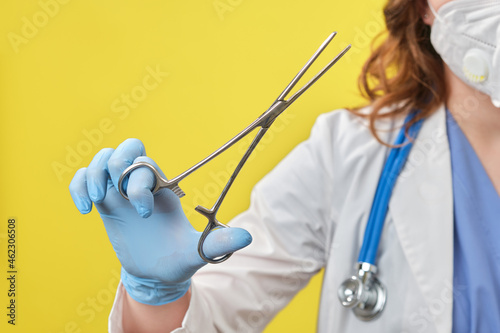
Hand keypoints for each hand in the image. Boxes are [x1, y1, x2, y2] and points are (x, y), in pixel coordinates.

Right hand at [69, 139, 251, 304]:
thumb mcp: (197, 251)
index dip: (139, 185)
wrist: (155, 273)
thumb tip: (248, 238)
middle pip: (124, 149)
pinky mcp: (104, 204)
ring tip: (94, 201)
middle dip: (114, 166)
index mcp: (164, 188)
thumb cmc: (177, 259)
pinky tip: (84, 209)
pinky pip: (83, 179)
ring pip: (101, 159)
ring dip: (93, 174)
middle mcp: (142, 185)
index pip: (146, 164)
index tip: (144, 214)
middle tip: (111, 193)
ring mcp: (120, 192)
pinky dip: (78, 186)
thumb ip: (218, 242)